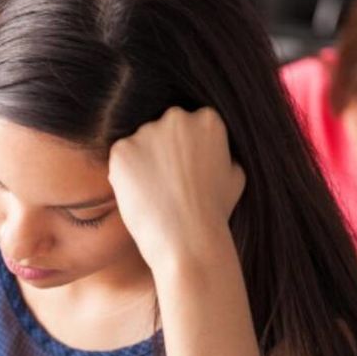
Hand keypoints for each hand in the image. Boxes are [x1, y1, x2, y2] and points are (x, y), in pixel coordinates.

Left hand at [107, 107, 245, 273]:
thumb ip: (222, 153)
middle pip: (163, 129)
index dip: (187, 151)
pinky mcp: (121, 149)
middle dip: (163, 151)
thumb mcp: (235, 175)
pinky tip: (140, 195)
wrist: (188, 239)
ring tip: (155, 194)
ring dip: (143, 163)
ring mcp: (147, 131)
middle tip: (168, 184)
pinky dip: (125, 175)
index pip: (190, 125)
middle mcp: (176, 117)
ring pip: (140, 144)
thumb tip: (214, 150)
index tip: (187, 173)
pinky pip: (121, 159)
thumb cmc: (215, 213)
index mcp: (207, 119)